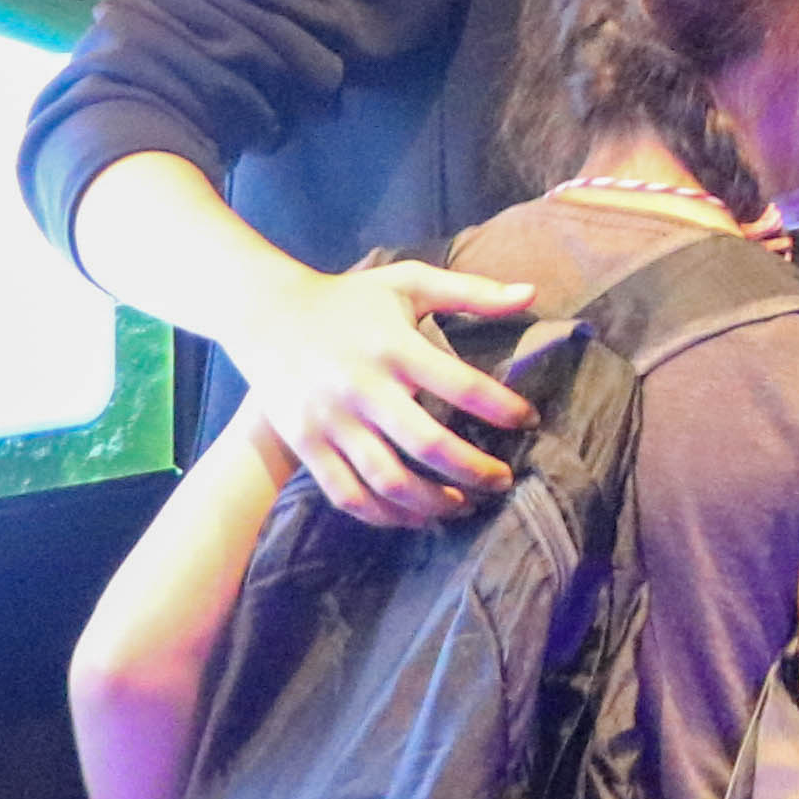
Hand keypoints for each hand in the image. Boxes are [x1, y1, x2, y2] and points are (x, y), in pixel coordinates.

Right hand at [242, 258, 537, 524]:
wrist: (265, 313)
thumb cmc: (350, 299)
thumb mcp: (409, 282)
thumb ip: (472, 290)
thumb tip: (533, 294)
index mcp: (394, 347)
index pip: (461, 385)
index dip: (502, 409)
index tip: (530, 422)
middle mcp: (362, 387)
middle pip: (428, 444)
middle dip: (475, 470)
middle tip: (504, 480)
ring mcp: (330, 421)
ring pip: (388, 481)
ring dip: (433, 502)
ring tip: (464, 505)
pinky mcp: (305, 444)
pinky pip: (347, 495)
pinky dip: (385, 516)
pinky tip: (414, 516)